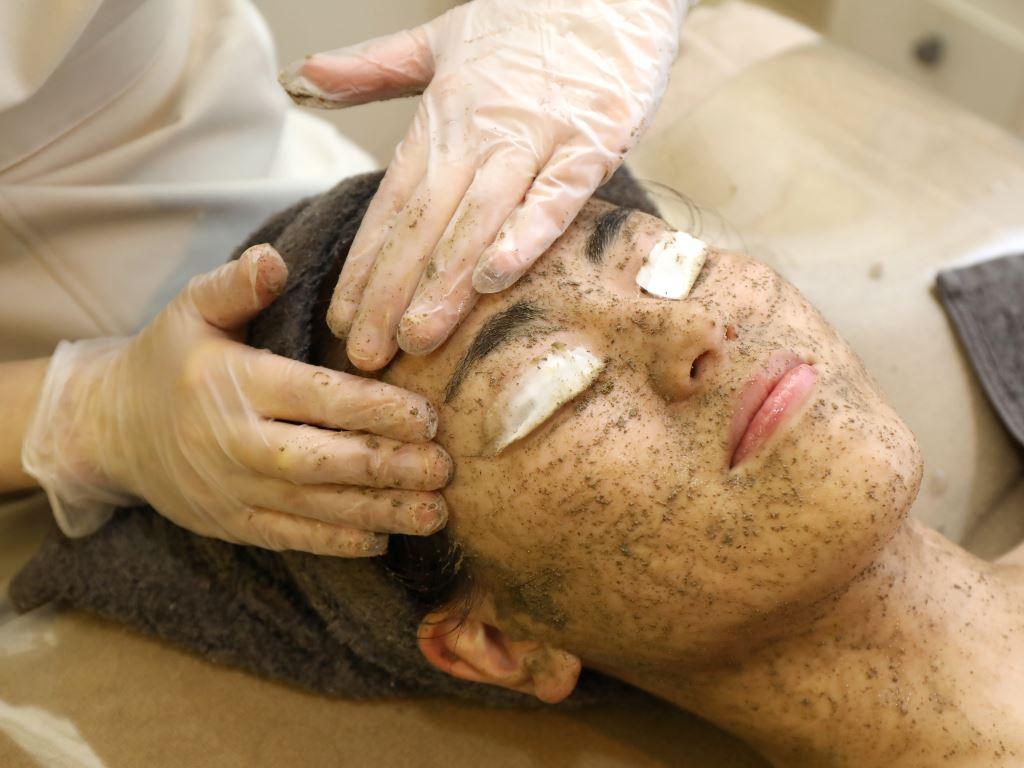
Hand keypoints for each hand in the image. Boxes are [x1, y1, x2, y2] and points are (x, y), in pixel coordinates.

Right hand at [22, 245, 451, 555]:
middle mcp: (234, 442)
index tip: (428, 416)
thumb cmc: (170, 358)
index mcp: (234, 383)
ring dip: (379, 512)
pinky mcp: (232, 524)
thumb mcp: (191, 309)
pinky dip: (337, 542)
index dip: (375, 409)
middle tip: (446, 468)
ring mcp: (232, 490)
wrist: (112, 429)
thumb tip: (274, 259)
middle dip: (388, 466)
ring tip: (435, 513)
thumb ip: (236, 285)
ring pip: (315, 507)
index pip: (317, 397)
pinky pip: (290, 538)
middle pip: (323, 460)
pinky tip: (384, 540)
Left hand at [280, 0, 688, 369]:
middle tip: (367, 353)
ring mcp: (535, 137)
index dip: (365, 263)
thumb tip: (302, 78)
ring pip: (478, 218)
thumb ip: (372, 68)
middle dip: (391, 292)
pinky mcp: (590, 142)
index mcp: (441, 116)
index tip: (342, 316)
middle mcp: (479, 131)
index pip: (392, 202)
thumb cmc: (526, 22)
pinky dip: (525, 235)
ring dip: (444, 280)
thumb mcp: (438, 41)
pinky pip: (555, 197)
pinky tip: (494, 279)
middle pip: (424, 222)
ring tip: (416, 336)